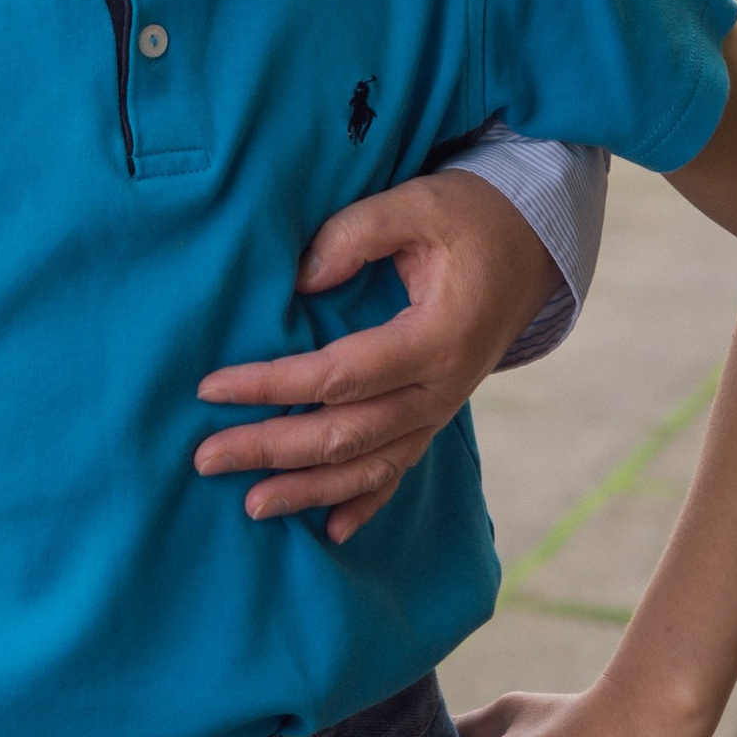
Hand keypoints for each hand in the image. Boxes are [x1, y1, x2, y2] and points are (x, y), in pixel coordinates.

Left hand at [194, 165, 557, 543]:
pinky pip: (400, 470)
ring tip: (251, 505)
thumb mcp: (416, 205)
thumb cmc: (468, 218)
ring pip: (369, 466)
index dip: (272, 385)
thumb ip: (355, 235)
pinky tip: (332, 532)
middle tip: (206, 458)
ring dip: (308, 490)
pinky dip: (365, 503)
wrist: (530, 248)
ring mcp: (442, 411)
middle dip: (271, 450)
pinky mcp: (437, 416)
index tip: (211, 387)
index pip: (338, 375)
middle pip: (345, 435)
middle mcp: (441, 390)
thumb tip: (299, 281)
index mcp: (436, 339)